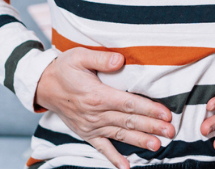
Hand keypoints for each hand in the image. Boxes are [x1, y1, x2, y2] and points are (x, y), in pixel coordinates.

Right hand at [34, 48, 175, 168]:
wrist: (43, 86)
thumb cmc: (64, 68)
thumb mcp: (79, 56)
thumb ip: (101, 58)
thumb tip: (120, 60)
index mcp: (96, 95)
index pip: (128, 103)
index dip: (148, 109)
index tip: (165, 114)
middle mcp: (95, 114)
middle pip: (128, 121)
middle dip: (151, 126)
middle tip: (171, 131)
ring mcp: (91, 126)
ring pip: (120, 135)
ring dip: (139, 141)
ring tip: (157, 146)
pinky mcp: (86, 133)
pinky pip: (102, 148)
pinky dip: (114, 159)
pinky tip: (127, 167)